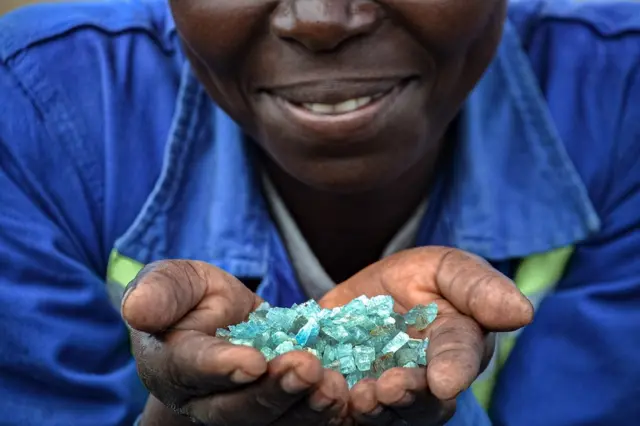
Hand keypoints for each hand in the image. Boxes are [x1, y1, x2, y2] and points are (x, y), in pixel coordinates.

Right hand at [122, 260, 350, 425]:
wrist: (215, 322)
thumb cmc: (190, 299)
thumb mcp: (174, 281)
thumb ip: (160, 292)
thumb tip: (137, 308)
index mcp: (172, 364)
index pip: (192, 369)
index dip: (221, 368)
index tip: (252, 361)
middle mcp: (203, 398)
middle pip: (236, 408)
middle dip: (273, 391)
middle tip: (307, 369)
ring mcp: (238, 410)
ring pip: (269, 421)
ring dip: (304, 408)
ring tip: (333, 388)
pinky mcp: (271, 412)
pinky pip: (294, 421)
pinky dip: (320, 415)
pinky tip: (344, 399)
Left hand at [320, 247, 532, 425]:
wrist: (371, 292)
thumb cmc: (422, 279)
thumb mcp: (447, 269)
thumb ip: (479, 288)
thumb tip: (522, 311)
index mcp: (458, 348)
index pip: (460, 360)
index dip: (454, 369)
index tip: (444, 380)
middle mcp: (428, 383)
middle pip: (424, 403)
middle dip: (409, 397)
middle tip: (391, 387)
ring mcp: (388, 395)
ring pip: (386, 415)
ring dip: (374, 409)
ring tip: (361, 397)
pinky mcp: (350, 396)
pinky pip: (343, 409)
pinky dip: (333, 404)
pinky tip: (323, 390)